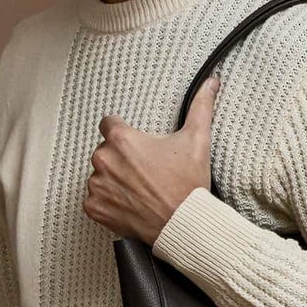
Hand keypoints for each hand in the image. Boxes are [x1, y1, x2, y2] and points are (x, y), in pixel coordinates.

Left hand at [83, 74, 220, 243]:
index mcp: (121, 139)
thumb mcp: (197, 139)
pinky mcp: (95, 208)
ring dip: (113, 179)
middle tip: (144, 171)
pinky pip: (95, 199)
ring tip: (138, 189)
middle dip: (121, 158)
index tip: (136, 146)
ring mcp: (97, 185)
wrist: (183, 224)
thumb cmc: (187, 184)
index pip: (109, 124)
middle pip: (105, 150)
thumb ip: (201, 106)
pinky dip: (108, 202)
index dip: (123, 132)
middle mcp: (104, 160)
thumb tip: (212, 82)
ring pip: (100, 175)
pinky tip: (129, 203)